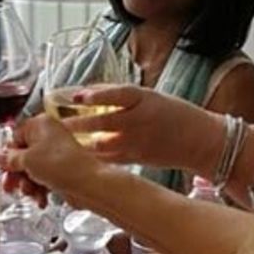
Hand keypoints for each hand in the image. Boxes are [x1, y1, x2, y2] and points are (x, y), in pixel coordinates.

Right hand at [0, 114, 99, 206]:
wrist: (88, 184)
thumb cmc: (62, 165)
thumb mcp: (27, 160)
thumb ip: (9, 158)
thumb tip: (0, 157)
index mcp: (40, 124)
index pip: (14, 136)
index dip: (8, 155)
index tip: (4, 168)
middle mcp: (48, 136)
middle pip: (22, 155)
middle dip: (16, 173)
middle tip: (11, 186)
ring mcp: (56, 153)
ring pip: (31, 169)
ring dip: (27, 184)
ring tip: (30, 193)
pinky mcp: (61, 169)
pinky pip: (43, 178)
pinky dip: (39, 189)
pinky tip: (40, 199)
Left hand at [62, 85, 218, 168]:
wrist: (200, 141)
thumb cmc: (175, 115)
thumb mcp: (151, 96)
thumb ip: (122, 97)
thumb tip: (88, 94)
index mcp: (144, 99)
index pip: (117, 94)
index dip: (95, 95)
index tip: (76, 96)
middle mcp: (139, 121)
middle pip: (101, 121)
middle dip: (75, 122)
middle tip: (53, 122)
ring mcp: (135, 143)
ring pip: (99, 143)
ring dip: (77, 141)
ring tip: (58, 139)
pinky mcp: (133, 160)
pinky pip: (105, 158)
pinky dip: (88, 155)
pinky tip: (74, 153)